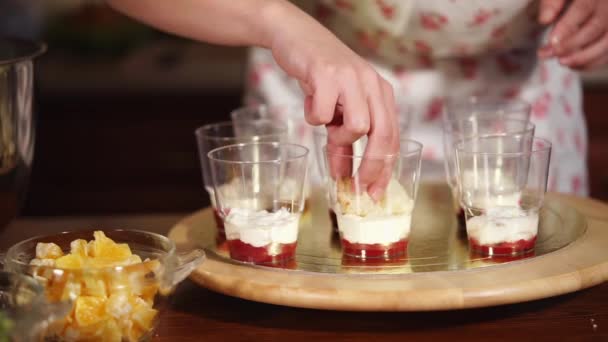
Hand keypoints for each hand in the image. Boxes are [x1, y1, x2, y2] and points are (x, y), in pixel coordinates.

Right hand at [266, 2, 398, 199]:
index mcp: (381, 93)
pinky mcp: (327, 75)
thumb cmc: (320, 77)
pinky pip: (323, 115)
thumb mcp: (336, 111)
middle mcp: (372, 84)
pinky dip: (313, 116)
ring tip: (325, 123)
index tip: (375, 194)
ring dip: (337, 135)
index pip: (392, 138)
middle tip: (356, 187)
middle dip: (370, 167)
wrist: (296, 37)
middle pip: (383, 136)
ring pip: (358, 127)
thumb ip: (341, 142)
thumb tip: (342, 176)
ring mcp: (352, 79)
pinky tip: (310, 101)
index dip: (384, 169)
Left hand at [538, 0, 607, 69]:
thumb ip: (552, 2)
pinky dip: (592, 62)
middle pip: (595, 27)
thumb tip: (544, 20)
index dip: (567, 26)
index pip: (583, 8)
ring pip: (606, 43)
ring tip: (561, 62)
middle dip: (572, 44)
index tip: (551, 41)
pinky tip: (573, 65)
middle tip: (551, 54)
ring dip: (584, 57)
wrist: (591, 1)